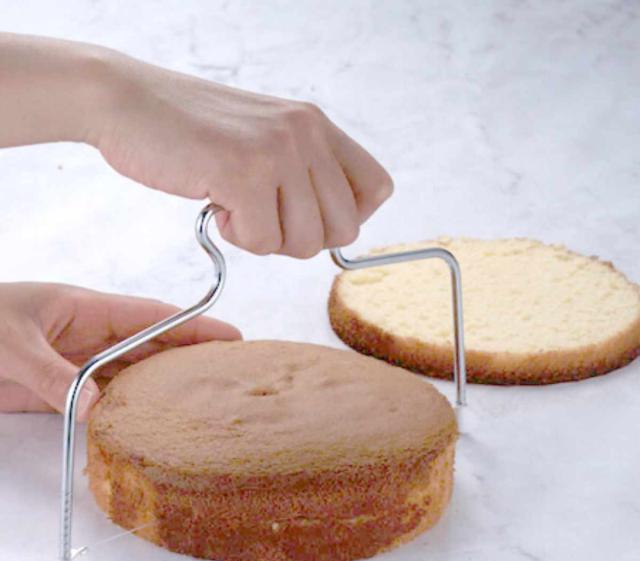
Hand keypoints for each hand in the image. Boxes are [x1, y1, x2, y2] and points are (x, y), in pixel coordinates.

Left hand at [0, 283, 239, 419]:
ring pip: (133, 374)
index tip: (232, 336)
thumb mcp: (9, 344)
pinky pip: (104, 398)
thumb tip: (95, 408)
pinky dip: (128, 409)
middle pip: (153, 346)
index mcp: (86, 309)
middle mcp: (90, 336)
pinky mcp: (60, 389)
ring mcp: (77, 363)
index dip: (195, 325)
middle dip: (192, 357)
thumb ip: (52, 375)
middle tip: (231, 374)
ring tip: (203, 399)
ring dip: (165, 386)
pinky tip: (149, 420)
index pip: (154, 317)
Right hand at [90, 49, 393, 256]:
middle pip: (344, 229)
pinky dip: (235, 235)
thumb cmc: (192, 131)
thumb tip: (333, 232)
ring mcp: (278, 151)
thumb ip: (303, 174)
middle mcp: (307, 133)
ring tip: (233, 202)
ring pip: (306, 242)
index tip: (305, 215)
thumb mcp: (263, 139)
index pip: (378, 189)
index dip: (347, 217)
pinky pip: (263, 241)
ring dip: (265, 238)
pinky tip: (213, 200)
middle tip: (261, 215)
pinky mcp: (244, 172)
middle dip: (300, 239)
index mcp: (317, 125)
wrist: (127, 102)